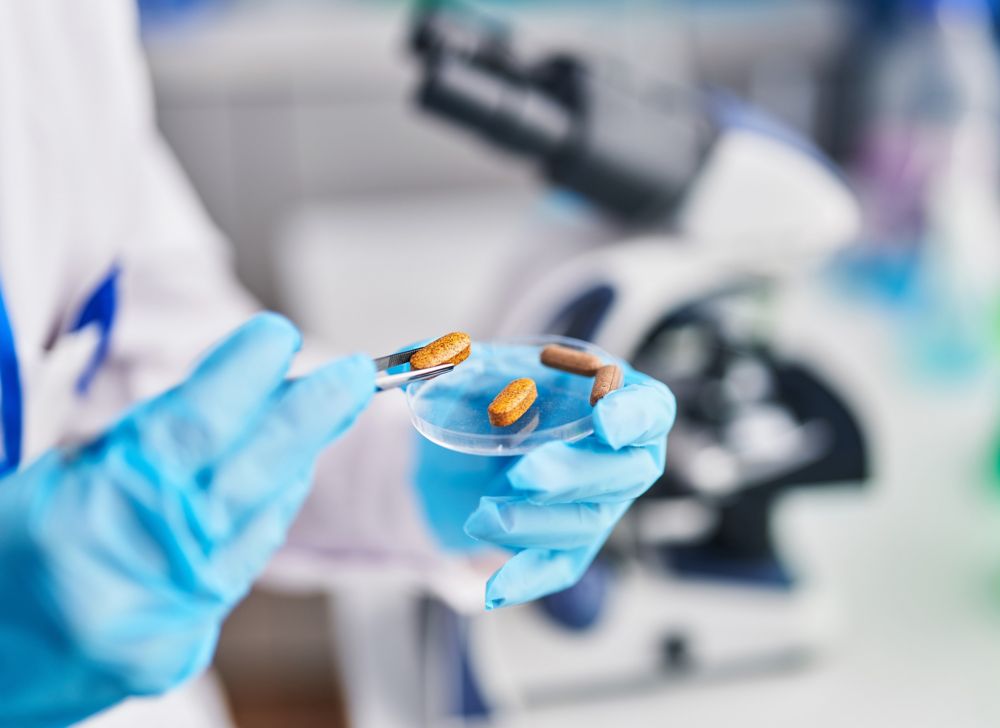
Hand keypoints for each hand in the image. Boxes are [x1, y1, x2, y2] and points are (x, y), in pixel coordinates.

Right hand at [0, 314, 373, 726]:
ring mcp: (168, 622)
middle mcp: (141, 577)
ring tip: (315, 414)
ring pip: (259, 522)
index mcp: (91, 520)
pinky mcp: (182, 651)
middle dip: (312, 417)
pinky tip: (276, 479)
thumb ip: (140, 443)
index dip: (246, 377)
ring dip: (292, 463)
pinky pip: (240, 566)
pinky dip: (262, 516)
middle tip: (354, 376)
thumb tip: (229, 396)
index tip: (279, 336)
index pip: (194, 432)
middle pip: (253, 478)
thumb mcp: (47, 482)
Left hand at [414, 363, 674, 609]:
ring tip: (482, 516)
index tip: (604, 420)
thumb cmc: (500, 394)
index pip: (649, 408)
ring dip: (535, 523)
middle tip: (523, 476)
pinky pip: (558, 566)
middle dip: (573, 476)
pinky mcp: (570, 543)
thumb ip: (462, 361)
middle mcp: (621, 455)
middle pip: (624, 474)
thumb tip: (429, 355)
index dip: (634, 415)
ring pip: (586, 523)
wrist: (474, 445)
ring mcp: (600, 504)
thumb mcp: (480, 368)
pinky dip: (527, 577)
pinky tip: (494, 588)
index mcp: (615, 396)